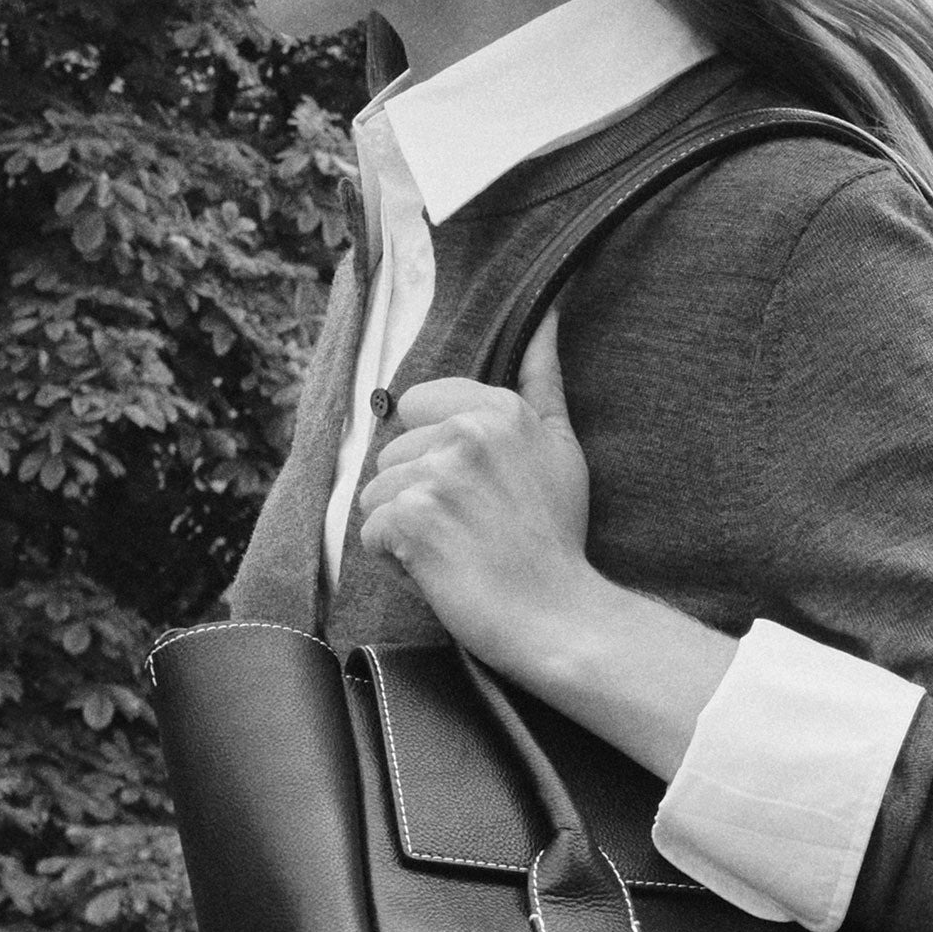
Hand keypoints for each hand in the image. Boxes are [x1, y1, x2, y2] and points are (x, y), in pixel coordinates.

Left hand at [357, 310, 597, 680]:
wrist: (557, 614)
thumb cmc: (555, 538)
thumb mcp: (561, 447)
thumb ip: (543, 380)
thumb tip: (546, 317)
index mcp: (500, 409)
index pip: (417, 405)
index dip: (435, 452)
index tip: (475, 487)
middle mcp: (469, 432)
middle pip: (393, 452)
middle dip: (419, 494)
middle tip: (472, 527)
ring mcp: (440, 473)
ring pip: (376, 493)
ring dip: (405, 529)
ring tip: (457, 549)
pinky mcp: (414, 518)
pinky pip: (371, 532)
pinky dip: (396, 560)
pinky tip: (442, 569)